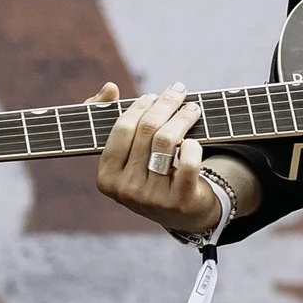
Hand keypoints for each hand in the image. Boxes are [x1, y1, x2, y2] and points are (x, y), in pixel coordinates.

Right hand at [92, 81, 225, 234]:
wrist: (182, 214)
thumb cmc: (150, 174)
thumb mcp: (127, 154)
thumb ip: (109, 117)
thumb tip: (109, 88)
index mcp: (107, 177)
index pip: (122, 130)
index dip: (139, 107)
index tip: (152, 96)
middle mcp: (126, 190)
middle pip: (147, 130)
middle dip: (165, 104)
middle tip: (178, 90)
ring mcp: (153, 198)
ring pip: (167, 142)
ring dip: (183, 117)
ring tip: (192, 108)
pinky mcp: (180, 201)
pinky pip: (188, 162)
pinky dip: (194, 146)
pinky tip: (195, 140)